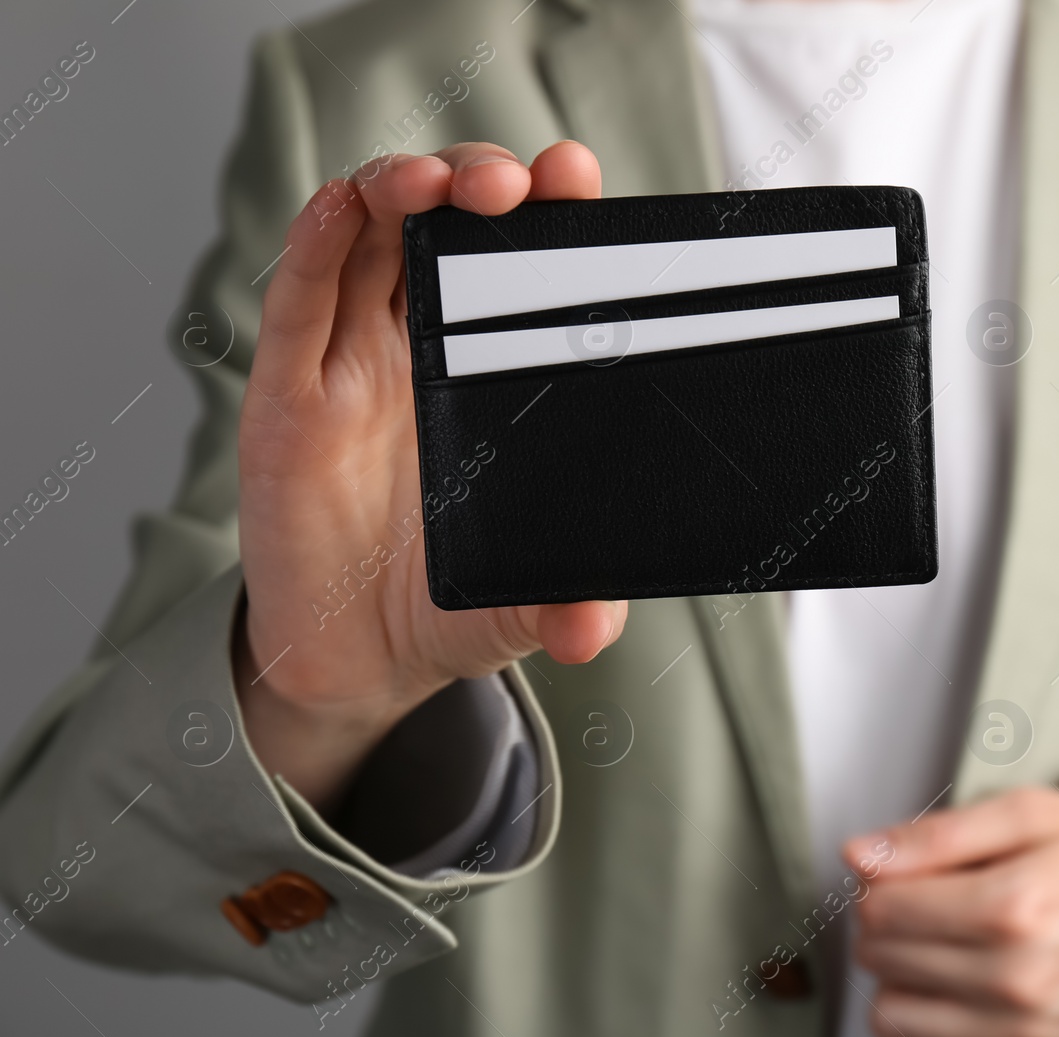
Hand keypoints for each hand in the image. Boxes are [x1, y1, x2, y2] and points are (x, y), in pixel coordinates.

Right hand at [236, 141, 625, 810]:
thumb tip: (596, 629)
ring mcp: (350, 363)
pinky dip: (313, 247)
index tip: (576, 177)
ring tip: (432, 183)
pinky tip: (339, 210)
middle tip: (513, 186)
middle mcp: (421, 347)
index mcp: (491, 372)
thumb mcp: (524, 604)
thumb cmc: (450, 603)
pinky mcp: (287, 398)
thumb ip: (568, 610)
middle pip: (441, 224)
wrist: (359, 662)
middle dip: (474, 180)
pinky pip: (297, 304)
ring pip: (367, 237)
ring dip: (397, 188)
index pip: (519, 262)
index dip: (546, 209)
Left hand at [844, 786, 1058, 1036]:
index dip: (876, 884)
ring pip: (891, 1014)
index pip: (884, 907)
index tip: (900, 873)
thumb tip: (859, 855)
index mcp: (1018, 905)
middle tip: (916, 904)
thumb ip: (936, 835)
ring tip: (929, 949)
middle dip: (881, 926)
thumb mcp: (1022, 813)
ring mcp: (1023, 1027)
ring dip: (893, 979)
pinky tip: (931, 1000)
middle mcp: (1020, 976)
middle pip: (882, 957)